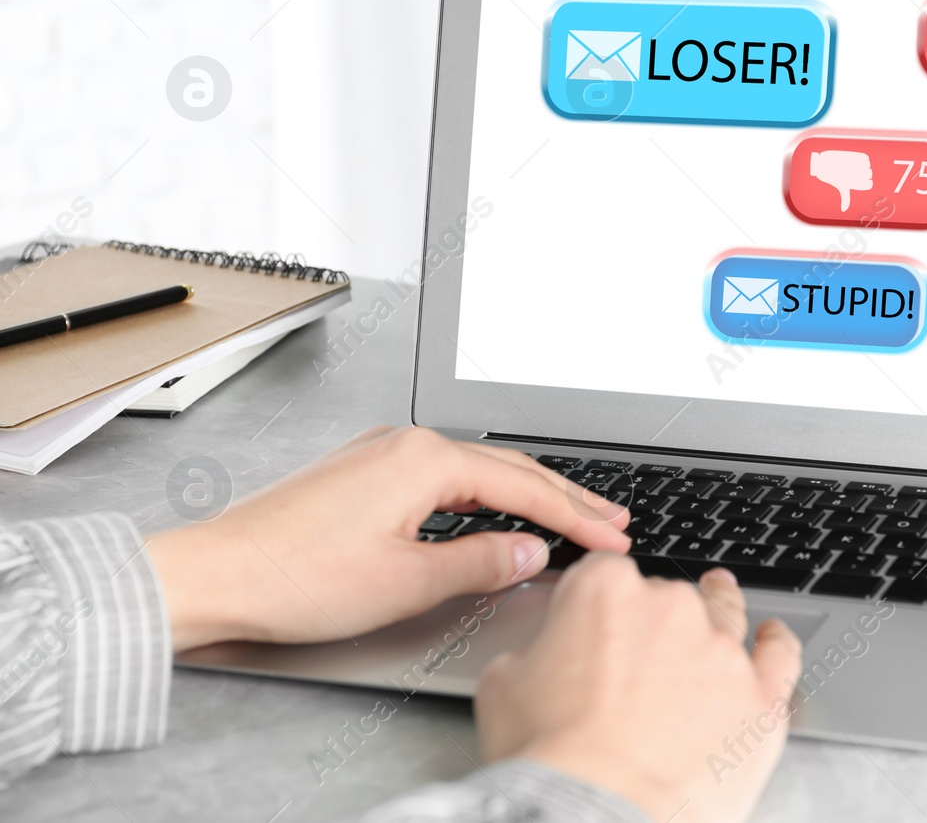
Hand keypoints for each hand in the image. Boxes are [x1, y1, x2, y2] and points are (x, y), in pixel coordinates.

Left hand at [146, 426, 630, 650]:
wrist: (215, 575)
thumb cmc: (295, 578)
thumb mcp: (405, 582)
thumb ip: (480, 564)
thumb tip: (532, 552)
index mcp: (425, 460)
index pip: (525, 488)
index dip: (576, 518)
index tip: (613, 539)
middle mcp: (406, 444)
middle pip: (508, 469)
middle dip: (565, 497)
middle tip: (612, 520)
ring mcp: (381, 454)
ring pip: (477, 471)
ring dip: (528, 495)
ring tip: (571, 516)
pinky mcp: (363, 474)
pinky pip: (445, 477)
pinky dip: (486, 496)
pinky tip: (498, 513)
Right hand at [476, 554, 802, 822]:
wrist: (597, 815)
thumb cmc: (549, 757)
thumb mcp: (504, 684)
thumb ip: (536, 648)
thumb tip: (547, 653)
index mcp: (605, 591)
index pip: (606, 573)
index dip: (600, 599)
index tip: (598, 619)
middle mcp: (670, 608)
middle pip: (667, 596)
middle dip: (654, 621)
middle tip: (640, 658)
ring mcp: (721, 651)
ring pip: (725, 615)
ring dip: (720, 612)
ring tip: (720, 607)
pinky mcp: (760, 697)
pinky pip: (781, 655)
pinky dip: (777, 643)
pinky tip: (772, 638)